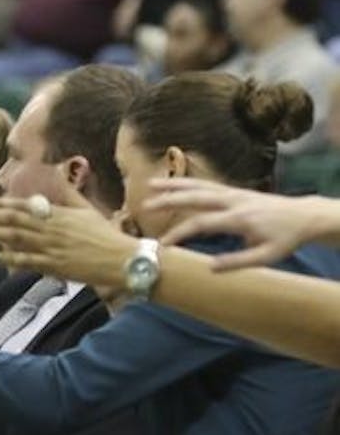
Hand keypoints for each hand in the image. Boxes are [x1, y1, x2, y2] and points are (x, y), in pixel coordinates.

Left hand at [0, 190, 134, 290]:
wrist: (123, 259)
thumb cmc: (106, 234)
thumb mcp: (86, 208)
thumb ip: (68, 193)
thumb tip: (58, 173)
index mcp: (57, 213)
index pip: (22, 205)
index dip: (0, 202)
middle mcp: (51, 228)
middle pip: (13, 220)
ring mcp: (52, 247)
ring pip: (16, 238)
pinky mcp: (56, 266)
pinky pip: (28, 261)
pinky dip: (11, 258)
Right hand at [150, 178, 334, 269]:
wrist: (304, 216)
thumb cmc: (285, 238)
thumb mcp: (267, 256)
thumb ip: (238, 262)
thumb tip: (209, 267)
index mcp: (238, 218)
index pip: (201, 223)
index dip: (179, 233)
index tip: (163, 244)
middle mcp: (232, 201)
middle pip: (194, 198)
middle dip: (168, 200)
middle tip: (145, 206)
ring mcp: (232, 193)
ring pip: (198, 186)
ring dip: (174, 185)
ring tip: (150, 184)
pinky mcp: (234, 190)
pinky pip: (206, 184)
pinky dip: (187, 183)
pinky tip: (174, 184)